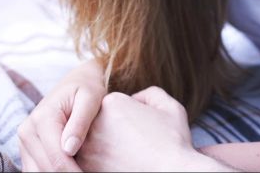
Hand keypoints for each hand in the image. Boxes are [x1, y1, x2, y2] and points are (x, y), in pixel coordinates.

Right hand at [17, 59, 105, 171]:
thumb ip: (80, 122)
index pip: (56, 157)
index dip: (74, 172)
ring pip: (37, 171)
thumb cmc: (87, 88)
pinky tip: (71, 170)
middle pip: (45, 167)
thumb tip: (69, 149)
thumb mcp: (90, 98)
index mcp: (42, 118)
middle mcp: (27, 130)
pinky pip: (35, 169)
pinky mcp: (27, 147)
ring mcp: (24, 140)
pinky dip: (50, 172)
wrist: (76, 81)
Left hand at [76, 86, 229, 171]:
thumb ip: (150, 94)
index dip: (127, 115)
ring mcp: (87, 149)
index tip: (138, 126)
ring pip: (91, 143)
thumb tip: (136, 99)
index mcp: (112, 102)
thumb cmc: (173, 141)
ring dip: (103, 147)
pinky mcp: (86, 169)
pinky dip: (101, 163)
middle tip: (131, 141)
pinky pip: (90, 162)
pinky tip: (118, 165)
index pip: (112, 105)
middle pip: (98, 122)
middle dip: (111, 130)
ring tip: (125, 154)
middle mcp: (93, 123)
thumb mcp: (170, 107)